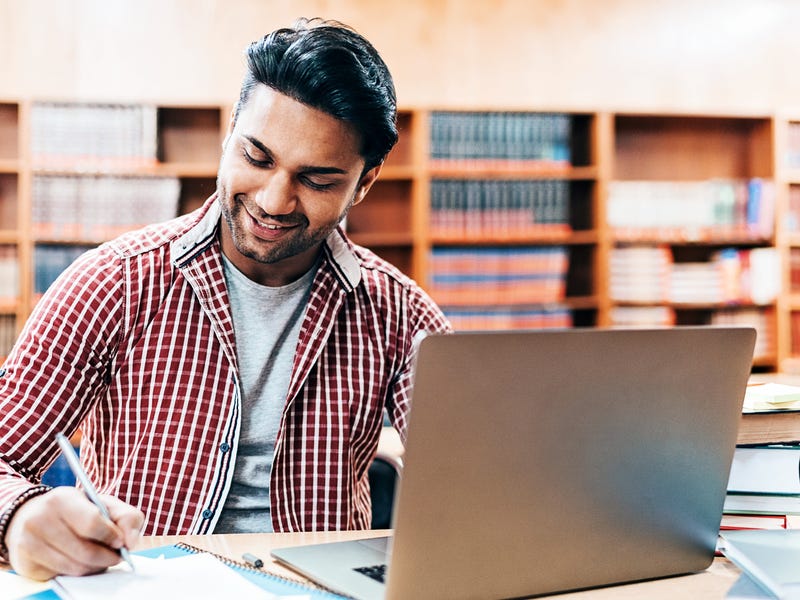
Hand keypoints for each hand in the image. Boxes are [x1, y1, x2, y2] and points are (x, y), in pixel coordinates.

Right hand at [4, 486, 143, 579]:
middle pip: (85, 551)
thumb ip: (127, 517)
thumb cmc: (76, 510)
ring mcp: (29, 543)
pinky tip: (81, 562)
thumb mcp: (103, 504)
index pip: (92, 522)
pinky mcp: (26, 564)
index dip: (111, 535)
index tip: (121, 541)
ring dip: (95, 567)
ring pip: (75, 567)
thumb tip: (130, 541)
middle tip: (116, 556)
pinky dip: (78, 573)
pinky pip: (62, 576)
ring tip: (101, 559)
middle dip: (108, 557)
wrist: (32, 516)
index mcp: (61, 499)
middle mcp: (40, 519)